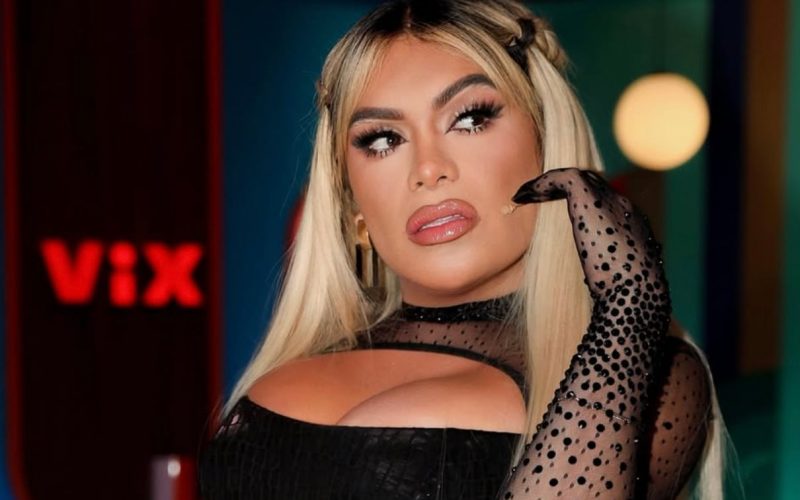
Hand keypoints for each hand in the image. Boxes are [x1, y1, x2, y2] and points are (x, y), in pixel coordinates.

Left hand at [512, 167, 666, 301]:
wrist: (634, 295)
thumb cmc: (622, 297)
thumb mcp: (617, 277)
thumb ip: (605, 269)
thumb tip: (592, 281)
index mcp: (633, 223)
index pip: (606, 199)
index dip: (578, 200)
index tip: (554, 209)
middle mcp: (624, 206)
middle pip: (591, 182)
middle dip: (562, 187)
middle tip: (534, 196)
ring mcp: (610, 200)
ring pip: (577, 176)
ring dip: (548, 183)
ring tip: (523, 195)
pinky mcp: (591, 201)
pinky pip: (564, 178)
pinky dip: (542, 183)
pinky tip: (523, 196)